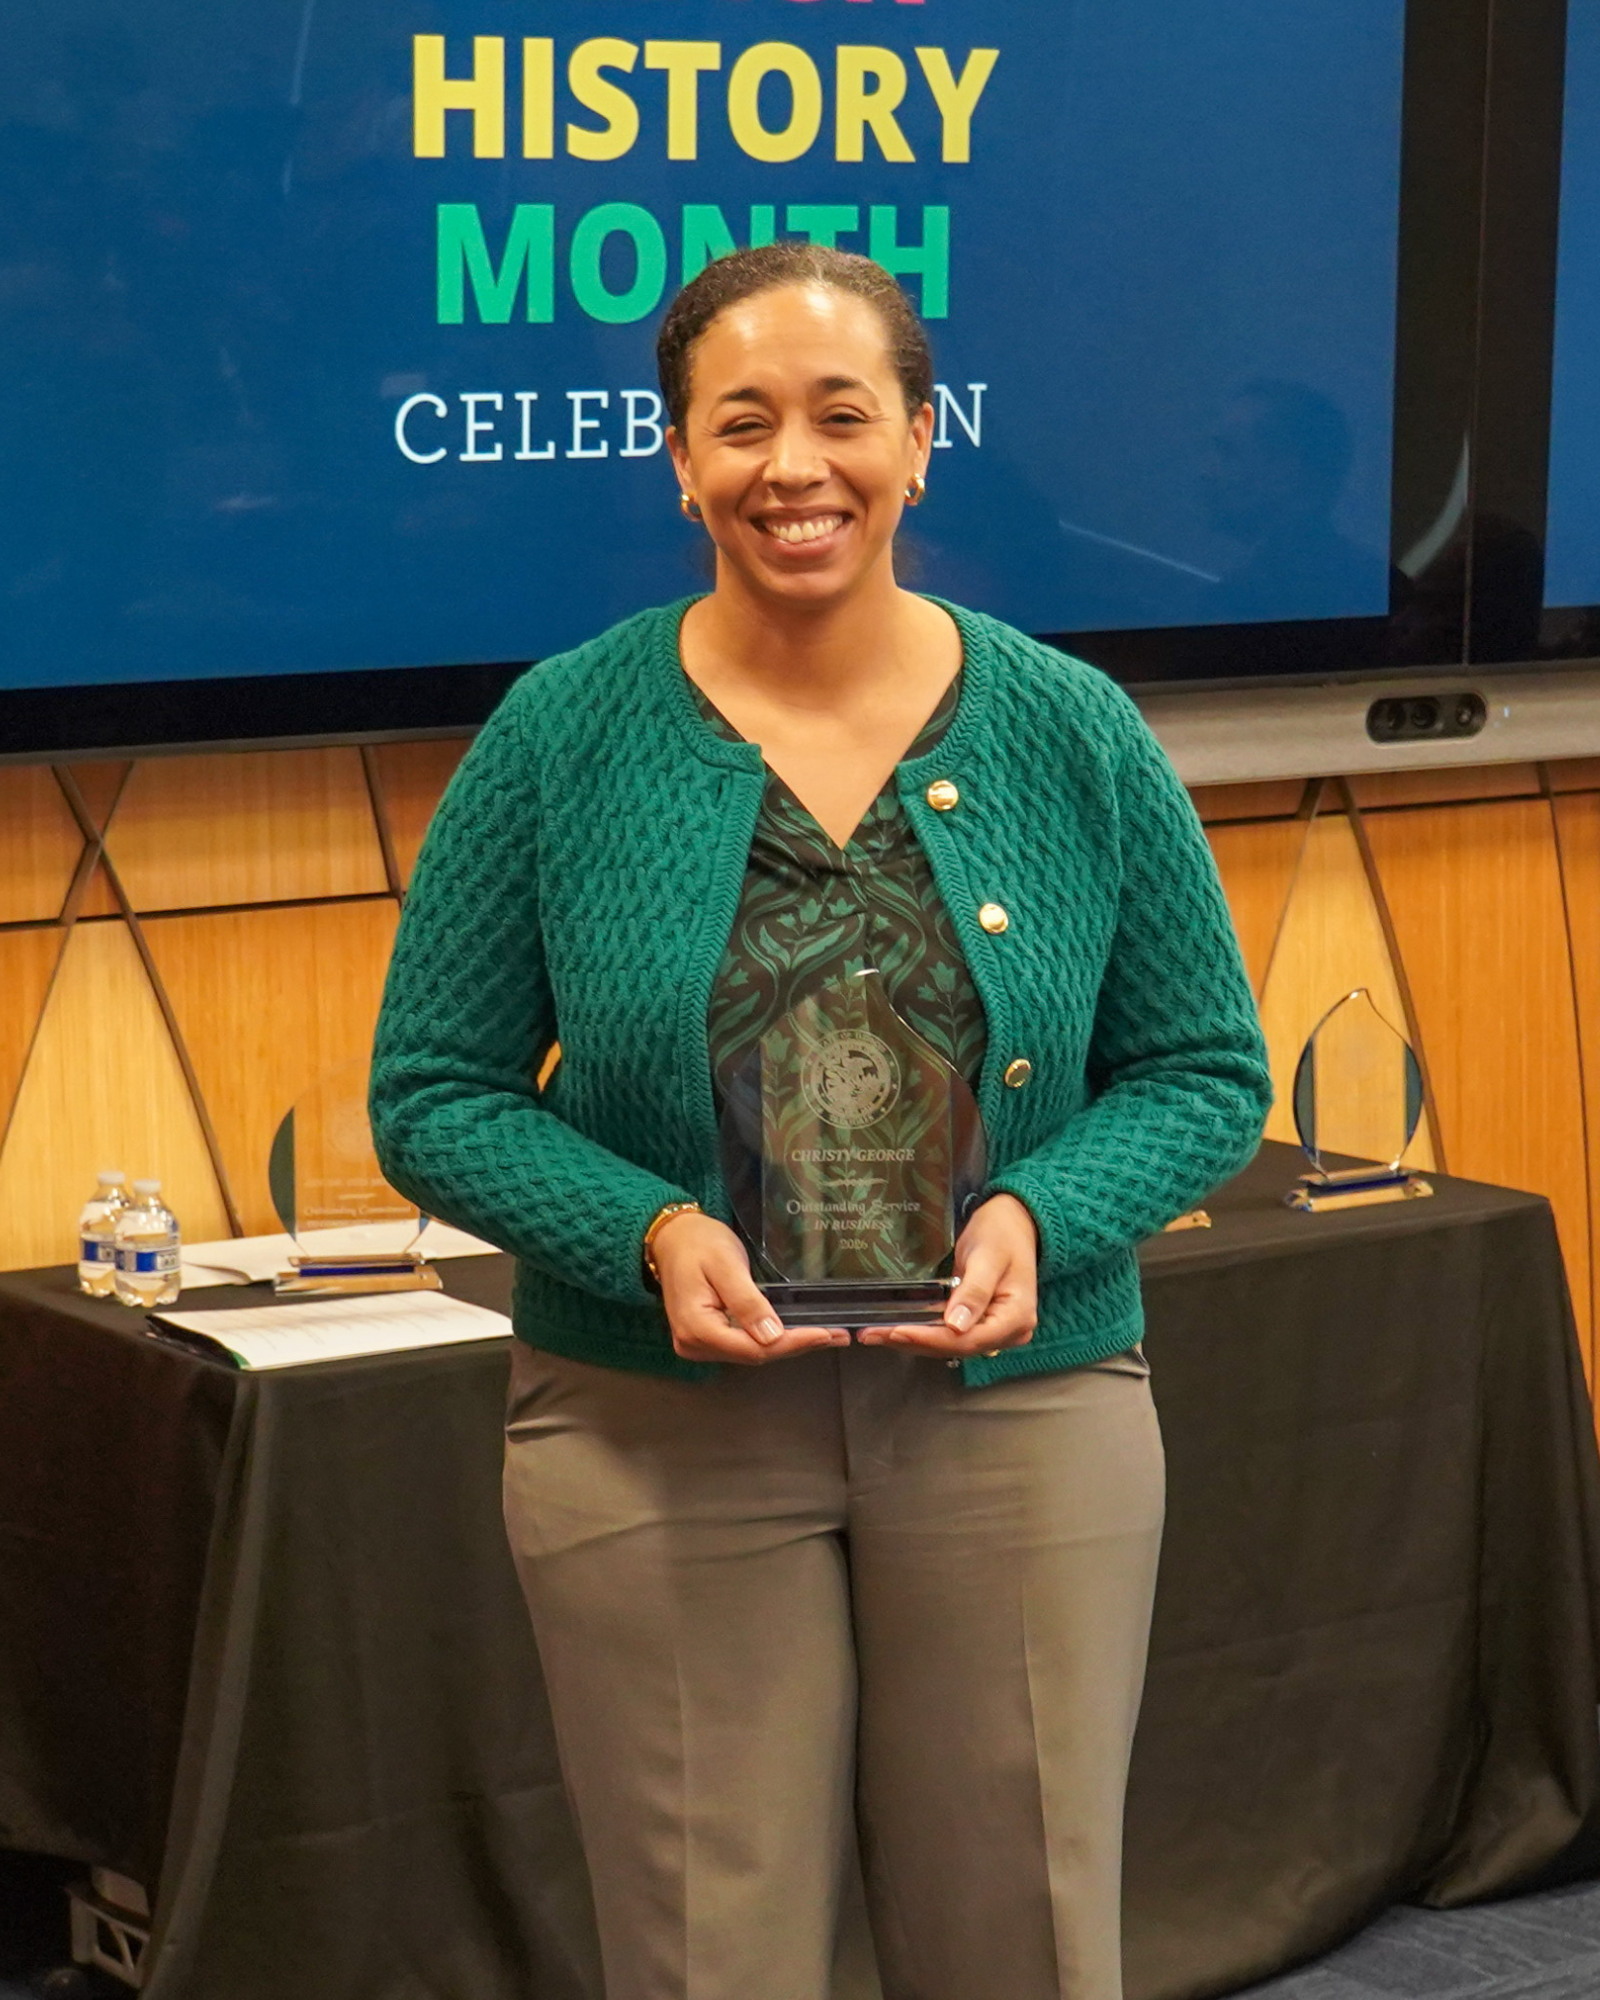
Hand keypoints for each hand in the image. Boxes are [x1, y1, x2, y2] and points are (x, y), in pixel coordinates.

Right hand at [650, 1210, 847, 1363]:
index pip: (753, 1348)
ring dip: (788, 1344)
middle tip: (835, 1335)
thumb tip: (772, 1336)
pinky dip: (772, 1338)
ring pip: (752, 1352)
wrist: (672, 1237)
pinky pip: (745, 1344)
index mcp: (697, 1329)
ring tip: (824, 1334)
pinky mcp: (707, 1337)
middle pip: (755, 1355)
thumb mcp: (726, 1266)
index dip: (792, 1343)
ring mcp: (699, 1344)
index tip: (825, 1334)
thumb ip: (747, 1302)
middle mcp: (695, 1345)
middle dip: (796, 1345)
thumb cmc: (698, 1243)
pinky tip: (796, 1332)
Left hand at [856, 1193, 1037, 1359]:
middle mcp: (1008, 1332)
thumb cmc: (1002, 1234)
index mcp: (1016, 1318)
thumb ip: (974, 1291)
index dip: (930, 1339)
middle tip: (873, 1334)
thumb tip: (955, 1327)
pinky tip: (897, 1327)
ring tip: (876, 1333)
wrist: (1013, 1222)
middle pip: (956, 1347)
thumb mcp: (987, 1257)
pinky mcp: (980, 1323)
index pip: (967, 1340)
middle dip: (914, 1341)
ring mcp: (994, 1330)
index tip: (897, 1331)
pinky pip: (949, 1333)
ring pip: (949, 1344)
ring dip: (913, 1340)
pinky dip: (923, 1331)